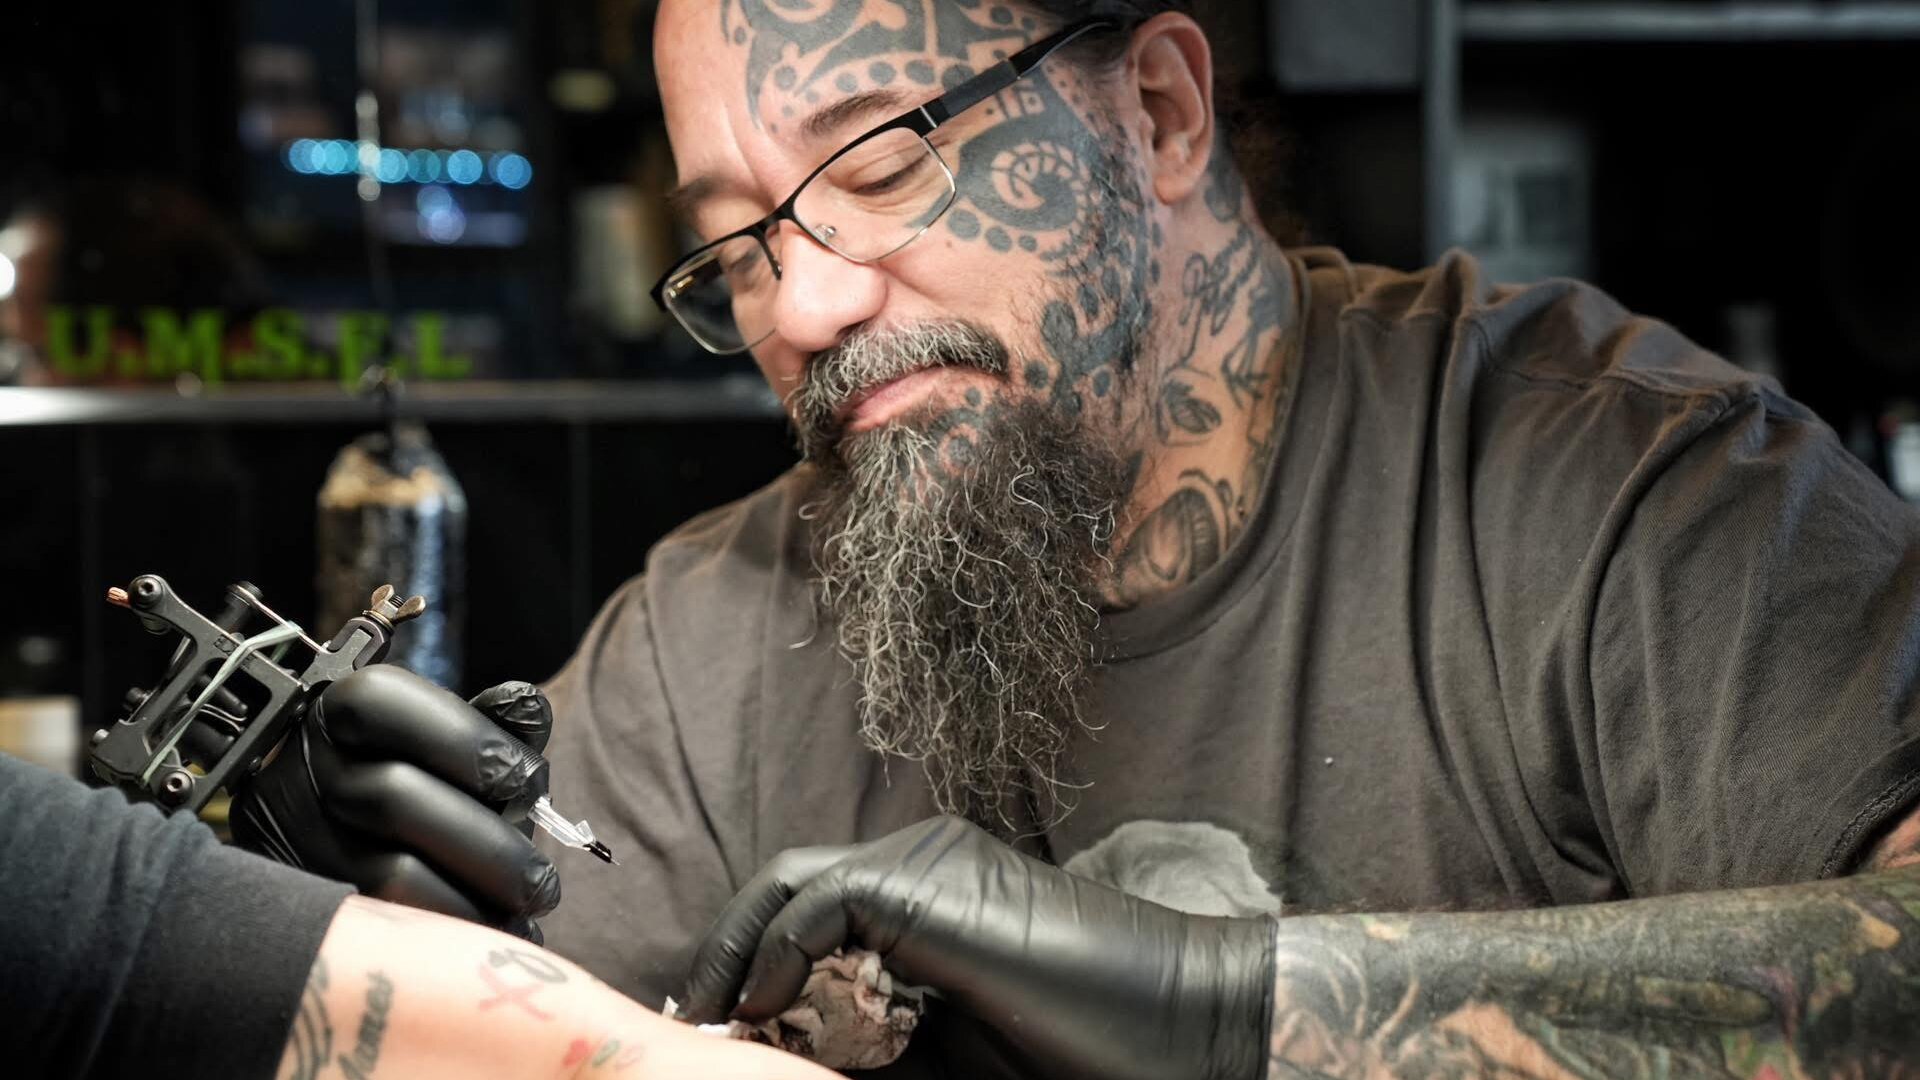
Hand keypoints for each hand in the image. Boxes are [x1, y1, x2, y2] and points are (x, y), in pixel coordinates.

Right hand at [233, 665, 560, 938]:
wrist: (349, 841)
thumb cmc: (424, 780)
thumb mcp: (450, 741)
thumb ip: (492, 722)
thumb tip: (528, 707)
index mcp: (339, 715)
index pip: (381, 702)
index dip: (466, 738)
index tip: (529, 778)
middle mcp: (307, 775)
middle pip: (393, 798)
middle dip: (489, 840)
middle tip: (541, 876)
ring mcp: (299, 844)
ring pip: (390, 874)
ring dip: (478, 897)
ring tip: (527, 907)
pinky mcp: (312, 908)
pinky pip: (388, 929)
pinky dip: (457, 933)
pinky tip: (500, 934)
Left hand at [680, 817, 1275, 1079]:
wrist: (1186, 1027)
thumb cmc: (1081, 1051)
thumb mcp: (948, 1061)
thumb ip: (870, 1053)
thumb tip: (777, 1063)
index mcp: (931, 898)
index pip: (811, 908)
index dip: (752, 966)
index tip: (722, 1033)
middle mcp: (924, 863)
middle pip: (790, 888)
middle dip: (733, 957)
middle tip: (701, 1027)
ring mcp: (928, 863)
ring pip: (794, 888)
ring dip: (745, 958)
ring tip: (718, 1027)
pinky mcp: (929, 883)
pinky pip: (819, 903)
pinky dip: (776, 953)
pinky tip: (764, 1013)